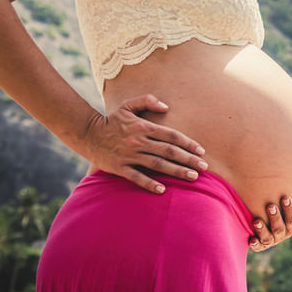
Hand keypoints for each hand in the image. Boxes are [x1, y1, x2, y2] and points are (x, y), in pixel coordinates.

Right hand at [82, 93, 207, 193]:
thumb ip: (148, 101)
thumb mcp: (128, 105)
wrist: (87, 134)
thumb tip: (166, 106)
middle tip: (204, 167)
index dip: (188, 143)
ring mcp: (129, 155)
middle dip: (189, 159)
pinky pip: (137, 177)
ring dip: (176, 171)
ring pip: (158, 165)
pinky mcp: (119, 167)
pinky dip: (150, 184)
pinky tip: (163, 190)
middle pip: (169, 151)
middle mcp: (139, 141)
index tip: (201, 151)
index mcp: (144, 127)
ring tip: (192, 177)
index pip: (172, 135)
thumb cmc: (112, 120)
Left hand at [249, 190, 291, 251]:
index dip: (289, 210)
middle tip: (270, 206)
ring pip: (268, 238)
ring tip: (256, 221)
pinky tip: (251, 240)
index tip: (284, 198)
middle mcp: (283, 234)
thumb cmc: (284, 212)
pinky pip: (258, 247)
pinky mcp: (261, 246)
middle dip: (275, 218)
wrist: (268, 223)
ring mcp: (272, 241)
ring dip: (262, 230)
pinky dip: (256, 244)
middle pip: (280, 228)